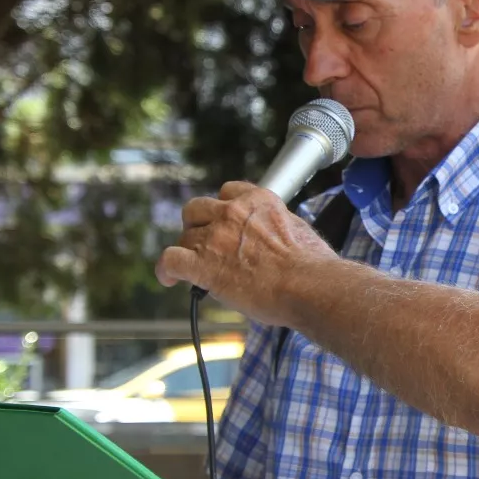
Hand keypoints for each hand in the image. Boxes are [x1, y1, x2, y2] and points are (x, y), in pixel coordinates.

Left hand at [155, 182, 335, 325]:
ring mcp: (215, 238)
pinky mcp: (203, 265)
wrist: (309, 286)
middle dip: (198, 226)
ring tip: (194, 268)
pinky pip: (170, 260)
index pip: (227, 192)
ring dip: (188, 250)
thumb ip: (276, 226)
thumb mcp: (298, 229)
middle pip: (197, 209)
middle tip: (206, 245)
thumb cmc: (312, 266)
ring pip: (184, 236)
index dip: (222, 208)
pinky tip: (169, 278)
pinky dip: (166, 270)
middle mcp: (232, 213)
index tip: (224, 222)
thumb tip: (273, 238)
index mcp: (258, 201)